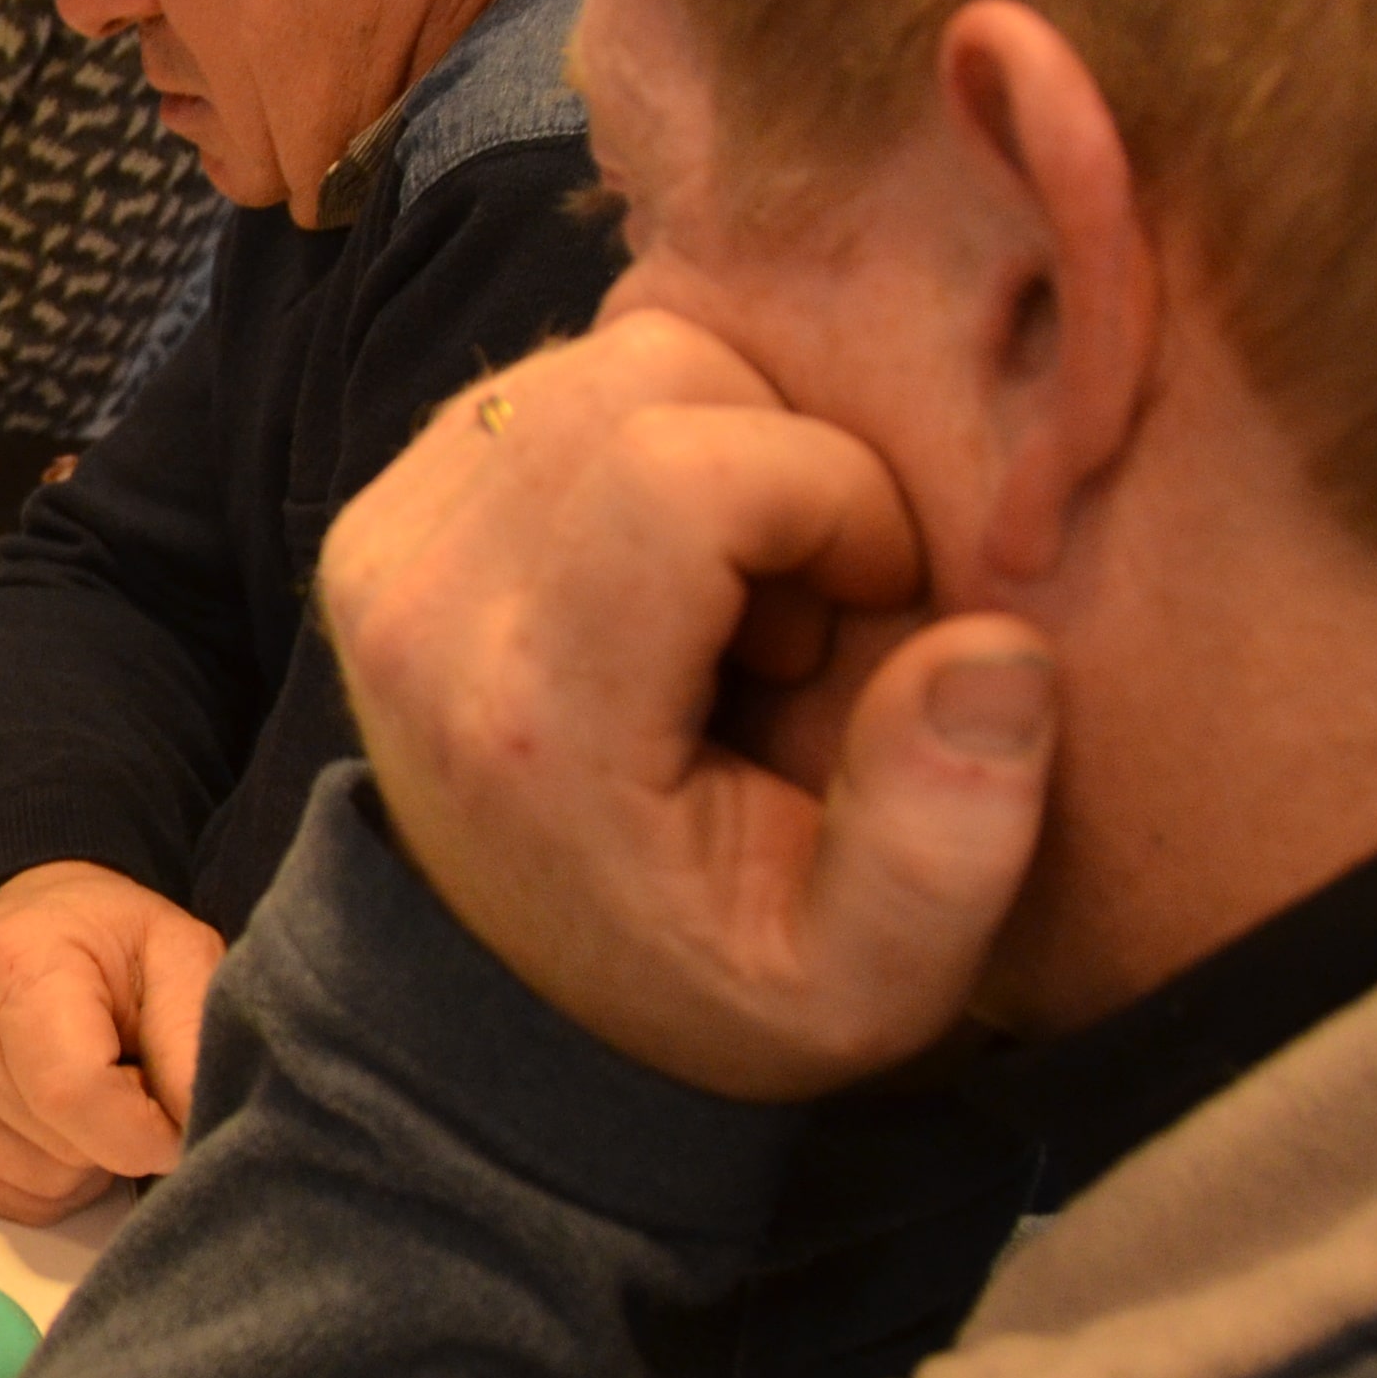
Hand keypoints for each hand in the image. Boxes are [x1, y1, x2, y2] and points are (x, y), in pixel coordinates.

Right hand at [0, 862, 224, 1219]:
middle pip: (65, 1149)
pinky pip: (10, 1198)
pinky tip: (59, 1122)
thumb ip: (192, 1031)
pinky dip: (52, 1178)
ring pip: (42, 1184)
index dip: (145, 1130)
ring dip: (89, 1159)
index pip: (74, 1093)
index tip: (177, 1114)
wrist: (24, 928)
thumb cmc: (107, 943)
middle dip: (121, 1135)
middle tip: (130, 1078)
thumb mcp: (177, 951)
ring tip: (93, 1095)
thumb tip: (193, 1129)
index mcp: (16, 968)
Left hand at [320, 314, 1058, 1099]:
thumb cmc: (718, 988)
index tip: (875, 602)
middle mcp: (419, 609)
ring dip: (720, 448)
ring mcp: (381, 547)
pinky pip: (553, 384)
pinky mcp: (383, 514)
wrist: (521, 1019)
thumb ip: (946, 841)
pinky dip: (650, 447)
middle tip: (804, 614)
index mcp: (528, 717)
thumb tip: (995, 651)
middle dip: (782, 460)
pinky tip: (667, 577)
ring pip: (605, 358)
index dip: (831, 495)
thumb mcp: (867, 985)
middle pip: (648, 377)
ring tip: (737, 604)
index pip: (682, 470)